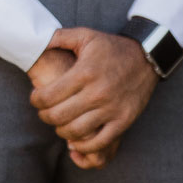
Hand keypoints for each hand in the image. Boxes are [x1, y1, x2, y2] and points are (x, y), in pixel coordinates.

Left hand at [29, 26, 155, 167]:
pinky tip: (75, 142)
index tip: (35, 98)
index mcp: (84, 73)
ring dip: (61, 131)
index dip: (36, 100)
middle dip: (45, 116)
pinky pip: (101, 142)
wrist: (147, 57)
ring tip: (58, 123)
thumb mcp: (85, 35)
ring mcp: (112, 109)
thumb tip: (36, 40)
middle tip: (43, 112)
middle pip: (59, 116)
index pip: (49, 96)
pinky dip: (84, 147)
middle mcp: (98, 93)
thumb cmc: (111, 47)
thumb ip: (58, 37)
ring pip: (77, 131)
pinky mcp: (124, 121)